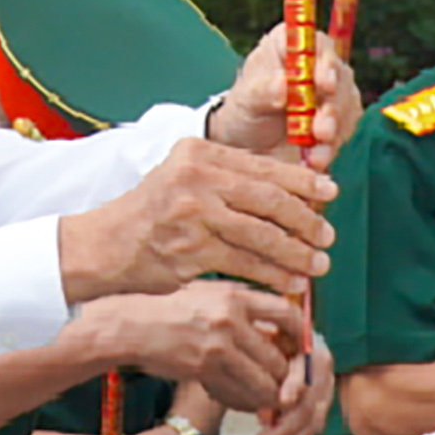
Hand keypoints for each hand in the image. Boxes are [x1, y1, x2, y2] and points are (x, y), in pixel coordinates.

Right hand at [59, 142, 334, 302]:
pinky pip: (246, 262)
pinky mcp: (192, 249)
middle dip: (305, 219)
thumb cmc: (151, 215)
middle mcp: (196, 176)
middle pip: (269, 198)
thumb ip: (228, 179)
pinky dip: (273, 274)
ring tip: (317, 264)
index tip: (329, 194)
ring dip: (295, 252)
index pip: (263, 165)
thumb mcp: (184, 179)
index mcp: (199, 151)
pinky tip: (290, 282)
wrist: (104, 247)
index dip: (302, 182)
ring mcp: (194, 213)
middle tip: (327, 235)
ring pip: (262, 233)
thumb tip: (290, 191)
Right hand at [91, 281, 307, 412]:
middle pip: (279, 356)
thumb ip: (242, 304)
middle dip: (284, 376)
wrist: (131, 325)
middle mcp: (232, 318)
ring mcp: (219, 345)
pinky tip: (238, 400)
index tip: (299, 349)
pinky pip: (238, 394)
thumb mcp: (210, 293)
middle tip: (283, 386)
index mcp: (237, 295)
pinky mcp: (204, 369)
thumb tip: (276, 323)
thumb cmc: (169, 308)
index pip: (289, 314)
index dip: (301, 336)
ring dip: (267, 395)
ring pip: (264, 381)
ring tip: (264, 398)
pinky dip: (243, 402)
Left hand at [205, 22, 361, 166]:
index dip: (325, 62)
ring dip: (335, 129)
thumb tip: (281, 84)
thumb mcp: (246, 98)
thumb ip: (262, 89)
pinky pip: (344, 130)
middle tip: (322, 129)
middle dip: (333, 106)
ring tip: (318, 154)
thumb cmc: (246, 109)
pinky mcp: (338, 119)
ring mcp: (331, 93)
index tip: (324, 84)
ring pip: (346, 105)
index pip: (317, 44)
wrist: (247, 143)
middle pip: (339, 76)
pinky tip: (318, 159)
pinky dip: (332, 146)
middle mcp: (317, 65)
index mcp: (291, 46)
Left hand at [250, 336, 331, 434]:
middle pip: (309, 408)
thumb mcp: (272, 339)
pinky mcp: (319, 410)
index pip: (307, 373)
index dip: (295, 385)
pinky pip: (308, 432)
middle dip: (283, 429)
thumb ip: (271, 354)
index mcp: (315, 356)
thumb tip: (279, 394)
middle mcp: (324, 378)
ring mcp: (324, 395)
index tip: (283, 400)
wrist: (288, 342)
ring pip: (311, 426)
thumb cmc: (275, 339)